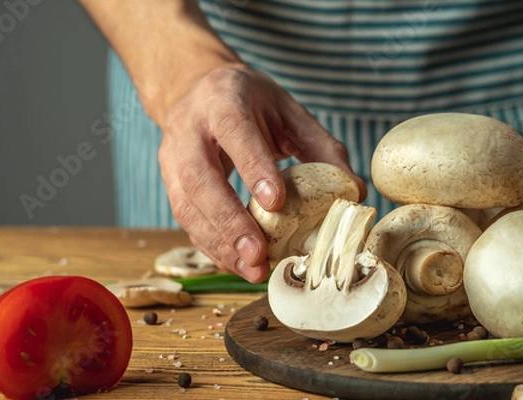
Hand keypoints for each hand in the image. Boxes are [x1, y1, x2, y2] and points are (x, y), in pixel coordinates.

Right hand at [158, 64, 366, 282]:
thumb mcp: (288, 111)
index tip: (276, 203)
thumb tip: (355, 190)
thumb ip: (321, 146)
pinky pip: (184, 218)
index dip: (252, 167)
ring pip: (184, 204)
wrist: (197, 90)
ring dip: (216, 242)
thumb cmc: (250, 103)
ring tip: (250, 269)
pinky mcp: (168, 180)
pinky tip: (235, 263)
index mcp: (222, 99)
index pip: (233, 130)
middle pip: (199, 176)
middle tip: (258, 254)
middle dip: (228, 220)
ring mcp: (171, 155)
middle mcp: (188, 126)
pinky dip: (210, 244)